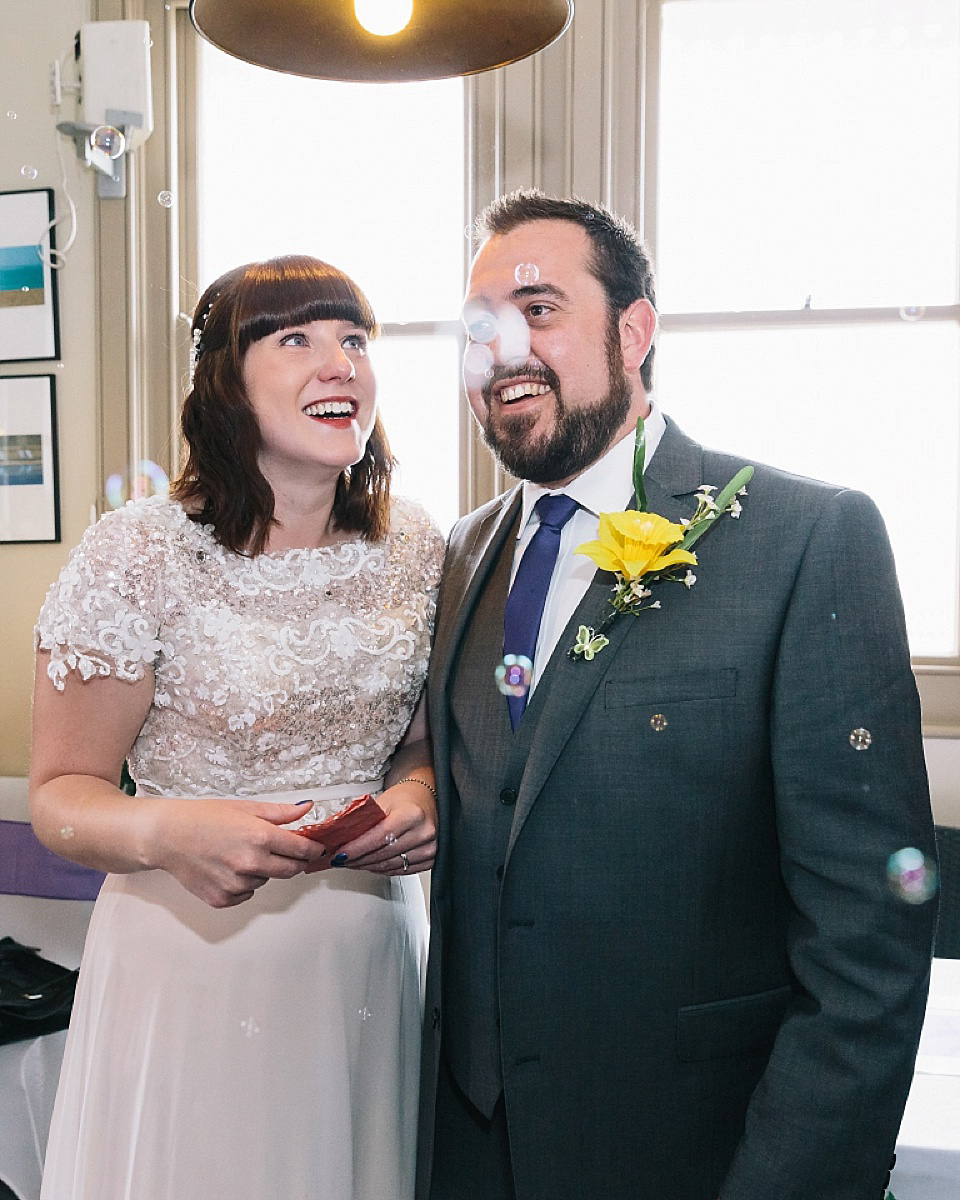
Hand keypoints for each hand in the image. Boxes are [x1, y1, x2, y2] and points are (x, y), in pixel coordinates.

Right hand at [150, 797, 328, 907]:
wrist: (167, 836)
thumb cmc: (202, 818)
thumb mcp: (245, 807)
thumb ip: (280, 812)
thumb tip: (306, 809)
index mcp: (260, 837)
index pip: (302, 850)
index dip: (313, 850)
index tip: (316, 849)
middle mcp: (251, 863)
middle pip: (291, 871)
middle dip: (294, 862)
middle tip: (284, 852)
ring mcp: (237, 884)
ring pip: (266, 881)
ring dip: (263, 871)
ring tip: (240, 854)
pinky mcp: (223, 899)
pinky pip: (246, 894)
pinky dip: (243, 884)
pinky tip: (227, 868)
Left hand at [332, 778, 436, 875]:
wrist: (426, 799)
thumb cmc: (405, 798)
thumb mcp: (383, 802)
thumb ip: (364, 821)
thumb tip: (339, 838)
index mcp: (412, 814)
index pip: (379, 837)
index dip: (357, 848)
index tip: (340, 854)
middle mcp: (423, 833)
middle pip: (383, 854)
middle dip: (358, 859)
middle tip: (341, 859)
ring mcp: (429, 848)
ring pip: (390, 866)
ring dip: (367, 866)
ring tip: (352, 862)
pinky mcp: (430, 860)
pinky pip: (400, 871)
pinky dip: (382, 869)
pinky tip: (370, 864)